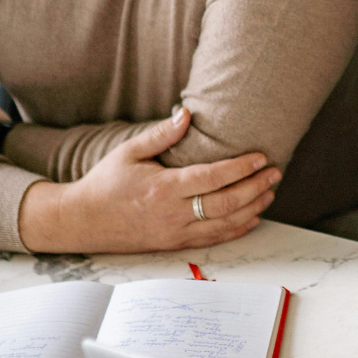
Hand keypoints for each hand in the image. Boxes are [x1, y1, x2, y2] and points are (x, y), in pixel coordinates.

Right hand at [16, 107, 281, 253]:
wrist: (82, 221)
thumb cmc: (105, 183)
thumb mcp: (128, 152)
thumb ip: (160, 134)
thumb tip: (186, 113)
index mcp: (163, 188)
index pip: (212, 178)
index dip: (240, 168)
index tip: (260, 157)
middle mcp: (172, 213)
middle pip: (226, 203)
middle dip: (255, 187)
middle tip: (275, 172)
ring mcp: (175, 232)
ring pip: (224, 224)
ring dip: (252, 208)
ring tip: (270, 191)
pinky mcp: (174, 244)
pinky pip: (213, 238)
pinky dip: (236, 228)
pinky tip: (252, 216)